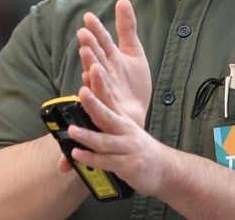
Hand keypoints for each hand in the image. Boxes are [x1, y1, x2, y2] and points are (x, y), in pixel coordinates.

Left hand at [67, 65, 171, 195]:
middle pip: (107, 115)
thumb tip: (79, 107)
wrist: (163, 166)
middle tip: (83, 92)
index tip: (93, 68)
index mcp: (122, 118)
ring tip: (71, 130)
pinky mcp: (128, 165)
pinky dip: (91, 158)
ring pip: (105, 141)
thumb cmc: (136, 146)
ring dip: (87, 136)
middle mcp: (125, 130)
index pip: (109, 98)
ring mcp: (128, 147)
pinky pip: (107, 161)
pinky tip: (77, 155)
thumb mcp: (124, 128)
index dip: (101, 84)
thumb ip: (104, 119)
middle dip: (93, 104)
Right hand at [76, 0, 150, 127]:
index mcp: (110, 59)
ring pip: (94, 76)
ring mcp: (104, 90)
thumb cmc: (132, 86)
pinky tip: (89, 80)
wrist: (136, 116)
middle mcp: (104, 73)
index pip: (102, 41)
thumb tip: (123, 0)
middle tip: (83, 33)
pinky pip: (101, 98)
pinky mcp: (108, 107)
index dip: (96, 29)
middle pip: (96, 57)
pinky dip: (95, 89)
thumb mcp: (133, 53)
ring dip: (89, 64)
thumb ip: (127, 28)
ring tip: (85, 52)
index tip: (89, 17)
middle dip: (89, 45)